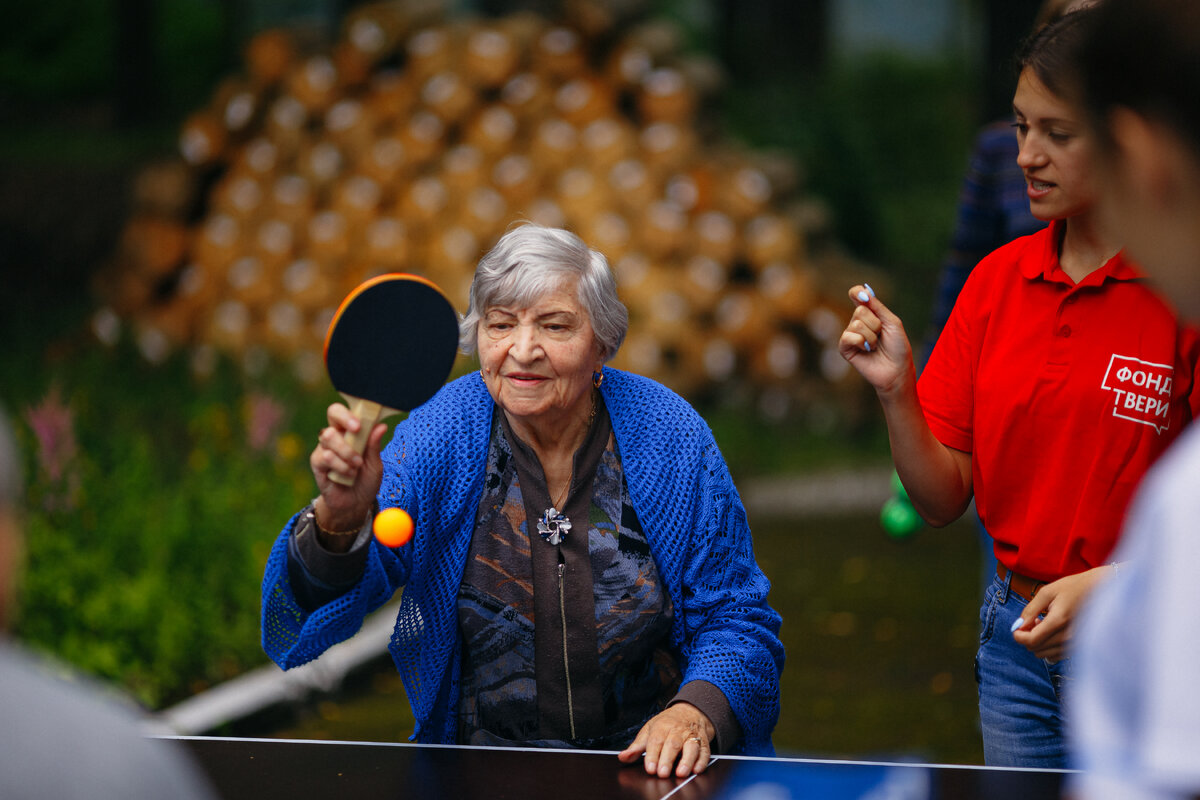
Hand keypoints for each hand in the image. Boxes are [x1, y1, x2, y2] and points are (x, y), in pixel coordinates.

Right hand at [310, 403, 386, 537]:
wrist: (355, 504)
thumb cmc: (366, 480)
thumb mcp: (375, 464)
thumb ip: (374, 446)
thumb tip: (381, 426)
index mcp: (351, 431)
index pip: (345, 411)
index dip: (349, 412)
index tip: (359, 424)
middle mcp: (337, 435)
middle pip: (333, 413)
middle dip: (345, 420)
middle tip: (356, 431)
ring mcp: (325, 447)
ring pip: (329, 437)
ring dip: (347, 453)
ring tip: (357, 467)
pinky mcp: (317, 462)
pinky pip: (326, 457)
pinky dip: (340, 467)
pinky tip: (347, 476)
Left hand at [617, 703, 714, 777]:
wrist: (689, 712)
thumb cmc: (666, 724)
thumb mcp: (649, 730)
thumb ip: (636, 747)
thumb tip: (623, 757)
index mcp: (661, 727)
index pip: (656, 740)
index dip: (653, 755)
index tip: (650, 768)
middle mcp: (677, 731)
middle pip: (673, 744)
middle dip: (667, 759)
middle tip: (662, 773)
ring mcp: (691, 736)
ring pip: (691, 747)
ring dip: (687, 760)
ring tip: (681, 773)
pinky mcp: (703, 742)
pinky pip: (705, 751)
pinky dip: (702, 761)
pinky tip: (697, 769)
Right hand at [838, 284, 914, 396]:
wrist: (897, 370)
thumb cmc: (898, 347)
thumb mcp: (892, 322)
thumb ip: (877, 306)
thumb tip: (862, 292)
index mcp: (870, 314)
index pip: (857, 296)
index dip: (857, 293)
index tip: (861, 294)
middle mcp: (858, 322)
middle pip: (859, 311)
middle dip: (875, 324)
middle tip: (881, 335)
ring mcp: (850, 335)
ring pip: (856, 324)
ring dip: (871, 337)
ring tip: (875, 346)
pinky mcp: (844, 348)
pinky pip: (848, 337)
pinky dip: (861, 342)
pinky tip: (867, 350)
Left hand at [1011, 566, 1113, 659]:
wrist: (1102, 591)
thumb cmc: (1073, 588)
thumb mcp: (1047, 592)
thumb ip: (1030, 610)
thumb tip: (1018, 625)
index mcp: (1059, 620)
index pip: (1031, 640)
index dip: (1018, 636)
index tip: (1017, 627)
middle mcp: (1068, 636)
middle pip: (1036, 648)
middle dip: (1027, 636)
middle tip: (1034, 620)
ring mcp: (1075, 643)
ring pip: (1044, 654)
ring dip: (1038, 642)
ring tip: (1044, 624)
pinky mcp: (1079, 647)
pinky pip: (1056, 656)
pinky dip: (1048, 647)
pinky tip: (1052, 632)